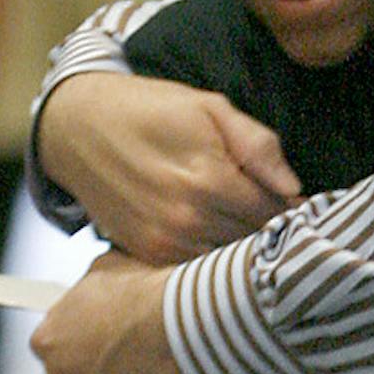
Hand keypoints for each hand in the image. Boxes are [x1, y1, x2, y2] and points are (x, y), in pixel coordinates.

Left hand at [31, 249, 186, 373]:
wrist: (177, 328)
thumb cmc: (142, 296)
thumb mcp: (106, 269)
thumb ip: (88, 288)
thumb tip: (98, 286)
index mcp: (47, 341)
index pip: (52, 345)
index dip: (79, 339)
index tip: (99, 336)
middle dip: (93, 371)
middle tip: (126, 353)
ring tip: (148, 370)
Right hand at [38, 72, 301, 264]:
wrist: (78, 128)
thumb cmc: (149, 109)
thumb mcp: (210, 108)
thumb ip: (257, 145)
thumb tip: (293, 188)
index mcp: (210, 179)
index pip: (274, 212)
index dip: (290, 206)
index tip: (295, 201)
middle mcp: (188, 218)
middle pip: (254, 239)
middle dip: (269, 226)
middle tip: (273, 210)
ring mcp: (165, 242)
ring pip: (227, 258)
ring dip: (240, 244)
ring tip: (241, 218)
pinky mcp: (147, 254)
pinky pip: (196, 266)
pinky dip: (210, 254)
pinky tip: (211, 229)